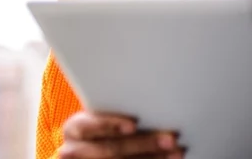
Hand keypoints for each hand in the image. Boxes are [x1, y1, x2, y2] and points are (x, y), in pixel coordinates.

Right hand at [60, 111, 183, 158]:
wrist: (86, 152)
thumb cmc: (101, 126)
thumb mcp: (101, 115)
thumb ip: (118, 110)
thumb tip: (152, 99)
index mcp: (75, 128)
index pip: (89, 126)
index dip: (112, 125)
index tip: (134, 125)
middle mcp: (75, 150)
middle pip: (110, 150)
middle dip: (144, 144)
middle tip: (171, 139)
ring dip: (153, 158)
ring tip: (176, 153)